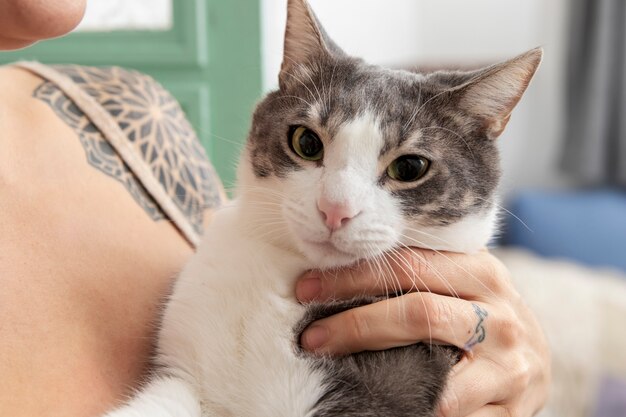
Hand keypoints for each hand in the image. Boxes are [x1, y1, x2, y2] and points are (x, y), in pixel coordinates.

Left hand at [296, 248, 550, 416]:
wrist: (536, 362)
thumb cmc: (484, 314)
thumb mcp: (465, 281)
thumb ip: (424, 268)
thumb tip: (343, 260)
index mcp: (483, 273)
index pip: (410, 266)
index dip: (354, 276)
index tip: (308, 287)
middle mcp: (502, 317)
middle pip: (418, 314)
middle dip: (355, 325)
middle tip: (311, 336)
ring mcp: (510, 369)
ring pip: (437, 381)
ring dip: (379, 379)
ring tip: (338, 375)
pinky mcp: (511, 412)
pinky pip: (452, 416)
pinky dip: (415, 412)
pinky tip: (384, 406)